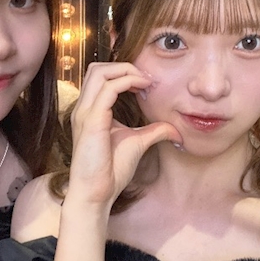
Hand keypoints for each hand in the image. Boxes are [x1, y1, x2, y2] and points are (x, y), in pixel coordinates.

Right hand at [66, 62, 180, 208]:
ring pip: (100, 72)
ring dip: (126, 71)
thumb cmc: (110, 171)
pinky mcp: (91, 121)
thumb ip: (154, 131)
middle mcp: (84, 108)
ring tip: (145, 82)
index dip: (124, 73)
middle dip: (124, 66)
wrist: (96, 194)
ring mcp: (85, 113)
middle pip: (97, 68)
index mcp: (91, 110)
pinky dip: (127, 82)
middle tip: (146, 79)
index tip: (147, 84)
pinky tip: (143, 90)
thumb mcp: (137, 143)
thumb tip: (176, 129)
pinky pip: (108, 89)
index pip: (101, 76)